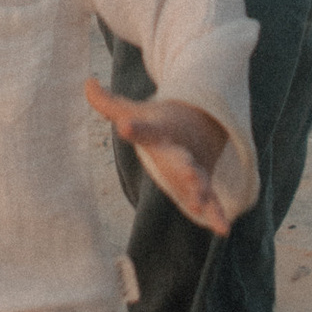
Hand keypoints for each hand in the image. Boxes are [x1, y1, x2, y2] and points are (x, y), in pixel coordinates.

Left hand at [85, 77, 254, 229]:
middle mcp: (179, 150)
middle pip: (180, 159)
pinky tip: (223, 229)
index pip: (145, 130)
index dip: (134, 128)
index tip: (124, 127)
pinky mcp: (203, 183)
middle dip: (184, 167)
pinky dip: (216, 213)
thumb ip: (108, 103)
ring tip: (200, 200)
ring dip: (200, 190)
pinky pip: (211, 200)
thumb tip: (87, 81)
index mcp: (160, 132)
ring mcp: (194, 167)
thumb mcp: (134, 110)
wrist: (202, 122)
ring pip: (199, 180)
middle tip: (188, 171)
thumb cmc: (161, 121)